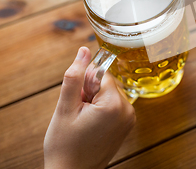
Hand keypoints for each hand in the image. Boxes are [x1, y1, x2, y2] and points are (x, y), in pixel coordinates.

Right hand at [44, 47, 135, 168]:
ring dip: (94, 100)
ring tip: (83, 121)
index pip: (101, 74)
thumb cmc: (65, 145)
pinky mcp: (127, 124)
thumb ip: (75, 76)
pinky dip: (100, 109)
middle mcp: (128, 110)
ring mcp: (130, 118)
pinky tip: (90, 125)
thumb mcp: (65, 107)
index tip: (78, 101)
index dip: (84, 84)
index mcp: (115, 104)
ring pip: (108, 93)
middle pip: (106, 83)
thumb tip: (84, 50)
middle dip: (89, 92)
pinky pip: (113, 104)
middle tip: (78, 113)